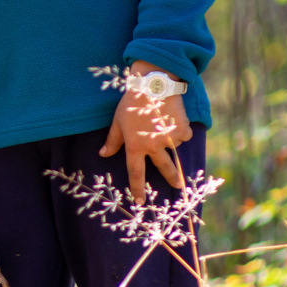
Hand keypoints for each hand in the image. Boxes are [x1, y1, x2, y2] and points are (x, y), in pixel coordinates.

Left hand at [100, 62, 192, 200]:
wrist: (153, 85)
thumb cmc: (131, 103)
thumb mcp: (117, 122)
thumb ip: (113, 140)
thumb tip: (103, 154)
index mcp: (136, 146)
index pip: (135, 172)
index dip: (137, 188)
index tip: (140, 201)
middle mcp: (154, 146)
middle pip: (164, 168)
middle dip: (172, 178)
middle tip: (179, 187)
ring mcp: (170, 139)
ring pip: (174, 148)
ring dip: (171, 142)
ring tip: (166, 128)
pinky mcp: (183, 129)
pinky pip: (183, 135)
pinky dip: (180, 129)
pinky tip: (174, 118)